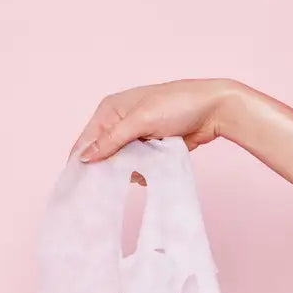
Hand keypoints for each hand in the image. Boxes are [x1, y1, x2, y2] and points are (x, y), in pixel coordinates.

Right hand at [70, 79, 239, 171]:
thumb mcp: (141, 121)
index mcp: (110, 110)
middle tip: (115, 183)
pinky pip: (139, 167)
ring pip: (121, 164)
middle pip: (103, 155)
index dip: (82, 162)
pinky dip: (144, 171)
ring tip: (143, 168)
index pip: (86, 140)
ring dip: (130, 171)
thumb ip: (112, 140)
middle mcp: (119, 123)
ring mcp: (136, 137)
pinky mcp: (151, 148)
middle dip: (109, 169)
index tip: (79, 187)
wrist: (213, 110)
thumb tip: (84, 158)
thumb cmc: (177, 105)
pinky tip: (153, 170)